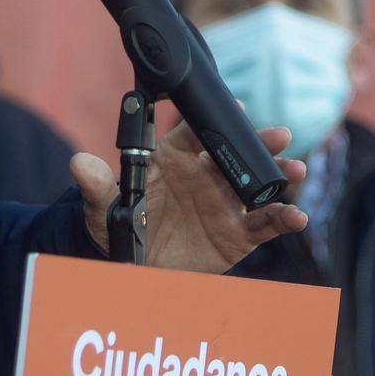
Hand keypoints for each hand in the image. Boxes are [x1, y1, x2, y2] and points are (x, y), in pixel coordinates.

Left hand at [69, 119, 307, 272]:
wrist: (134, 268)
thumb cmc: (121, 226)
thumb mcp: (103, 207)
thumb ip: (97, 185)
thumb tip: (78, 162)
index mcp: (173, 159)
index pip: (195, 132)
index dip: (214, 119)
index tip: (235, 107)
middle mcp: (204, 176)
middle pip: (235, 153)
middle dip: (259, 142)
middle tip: (279, 134)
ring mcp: (224, 204)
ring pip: (257, 184)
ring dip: (278, 176)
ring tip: (295, 170)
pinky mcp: (238, 235)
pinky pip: (265, 224)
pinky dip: (284, 219)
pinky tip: (296, 216)